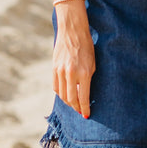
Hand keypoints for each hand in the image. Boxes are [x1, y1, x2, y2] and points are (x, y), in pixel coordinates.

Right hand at [52, 4, 95, 119]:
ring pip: (61, 94)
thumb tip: (85, 95)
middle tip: (80, 111)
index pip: (84, 97)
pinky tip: (66, 95)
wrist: (72, 32)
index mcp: (84, 73)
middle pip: (71, 99)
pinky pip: (55, 87)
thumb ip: (88, 79)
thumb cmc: (87, 47)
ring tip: (74, 105)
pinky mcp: (53, 69)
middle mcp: (71, 74)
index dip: (85, 108)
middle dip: (76, 107)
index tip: (86, 115)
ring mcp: (60, 72)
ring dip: (68, 102)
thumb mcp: (93, 63)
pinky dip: (60, 93)